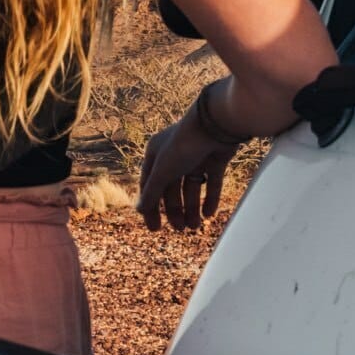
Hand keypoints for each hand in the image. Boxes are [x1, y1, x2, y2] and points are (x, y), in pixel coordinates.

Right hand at [137, 109, 237, 231]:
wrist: (216, 124)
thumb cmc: (183, 144)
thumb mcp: (163, 171)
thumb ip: (151, 192)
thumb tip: (139, 210)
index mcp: (156, 154)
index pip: (150, 186)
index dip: (152, 208)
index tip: (155, 229)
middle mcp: (175, 156)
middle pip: (172, 189)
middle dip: (176, 210)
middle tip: (181, 229)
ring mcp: (195, 157)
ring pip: (192, 188)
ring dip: (193, 208)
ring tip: (196, 226)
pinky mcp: (215, 159)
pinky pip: (211, 182)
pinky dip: (210, 199)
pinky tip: (209, 215)